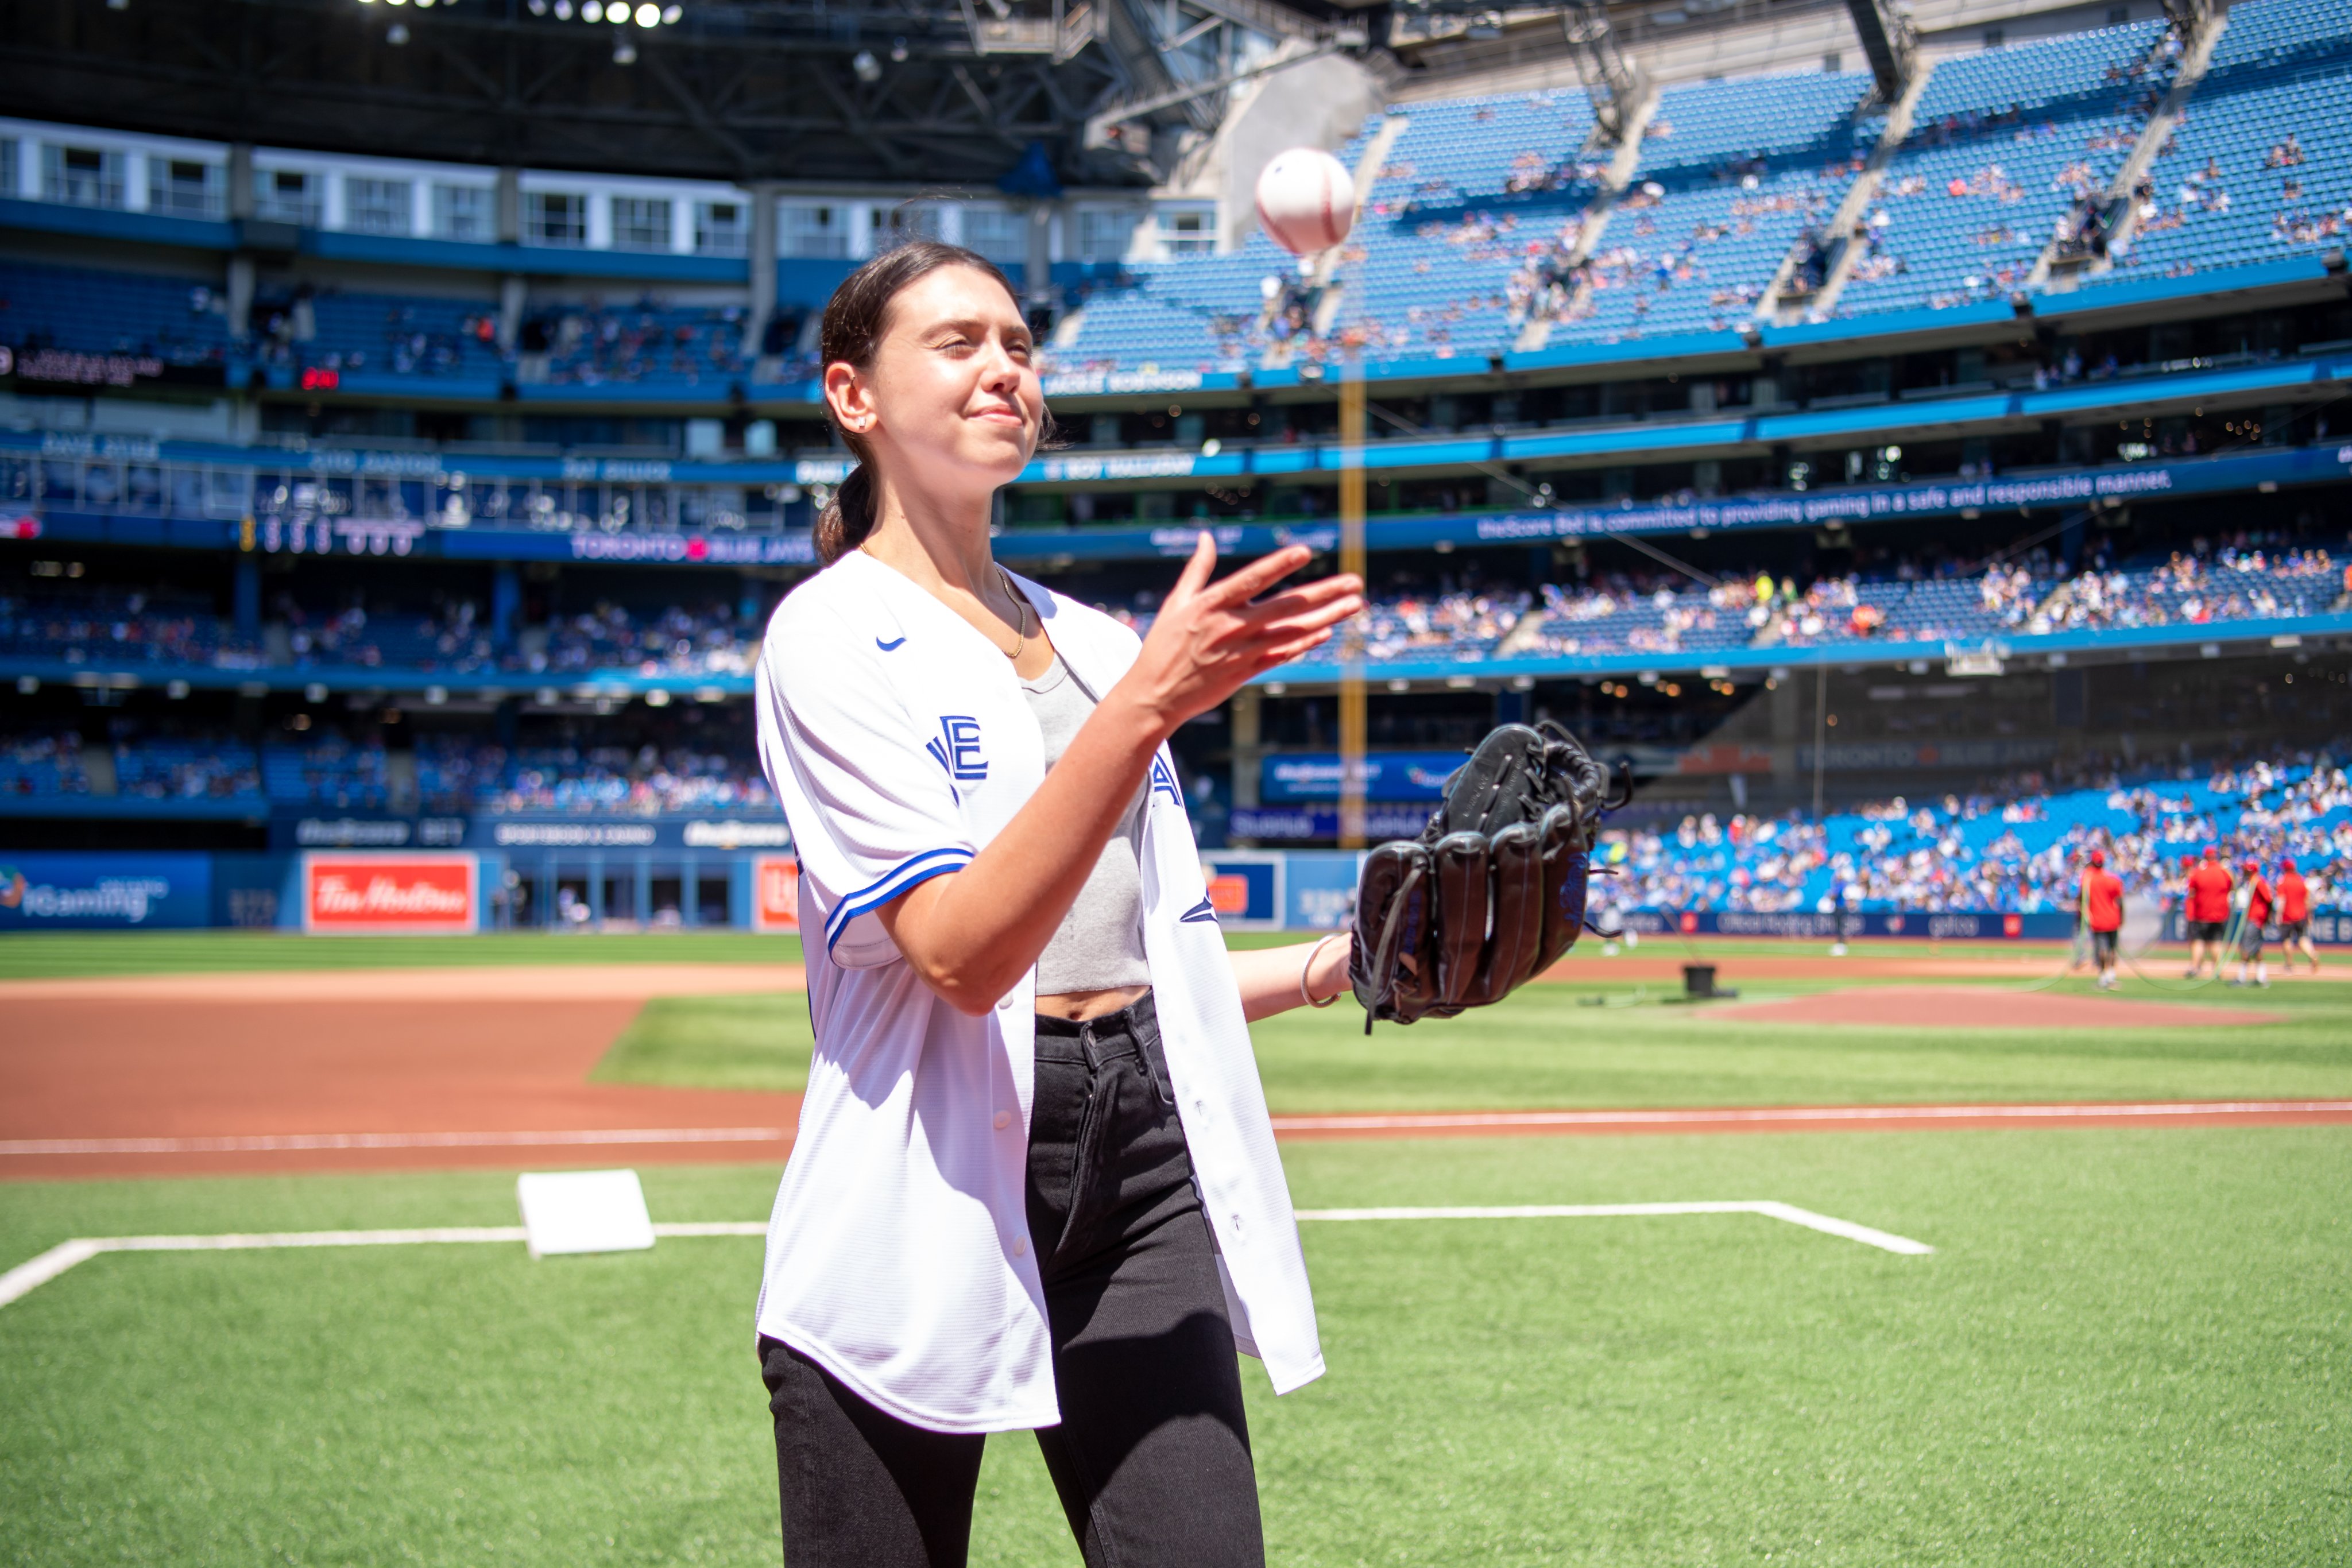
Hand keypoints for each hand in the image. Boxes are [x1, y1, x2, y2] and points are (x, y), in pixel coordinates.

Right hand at [1116, 534, 1361, 738]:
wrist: (1155, 695)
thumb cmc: (1163, 645)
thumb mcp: (1176, 603)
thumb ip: (1197, 569)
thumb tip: (1207, 537)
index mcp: (1212, 605)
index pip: (1252, 579)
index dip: (1279, 565)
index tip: (1305, 551)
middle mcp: (1232, 627)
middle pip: (1287, 606)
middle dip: (1325, 593)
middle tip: (1355, 581)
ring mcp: (1243, 652)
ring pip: (1293, 631)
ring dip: (1328, 617)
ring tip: (1355, 604)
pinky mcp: (1247, 672)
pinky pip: (1283, 655)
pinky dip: (1305, 643)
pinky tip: (1327, 632)